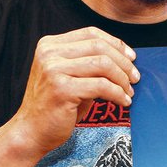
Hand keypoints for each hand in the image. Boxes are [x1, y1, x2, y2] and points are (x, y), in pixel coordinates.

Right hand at [11, 27, 139, 157]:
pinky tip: (123, 102)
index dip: (115, 44)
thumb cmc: (55, 107)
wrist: (31, 132)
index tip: (131, 57)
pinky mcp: (62, 89)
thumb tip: (125, 59)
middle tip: (135, 77)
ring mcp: (53, 70)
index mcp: (49, 45)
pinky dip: (117, 93)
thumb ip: (89, 63)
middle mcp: (49, 53)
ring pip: (102, 64)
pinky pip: (101, 86)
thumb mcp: (69, 77)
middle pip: (99, 47)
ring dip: (122, 78)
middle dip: (123, 62)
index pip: (91, 34)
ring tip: (129, 91)